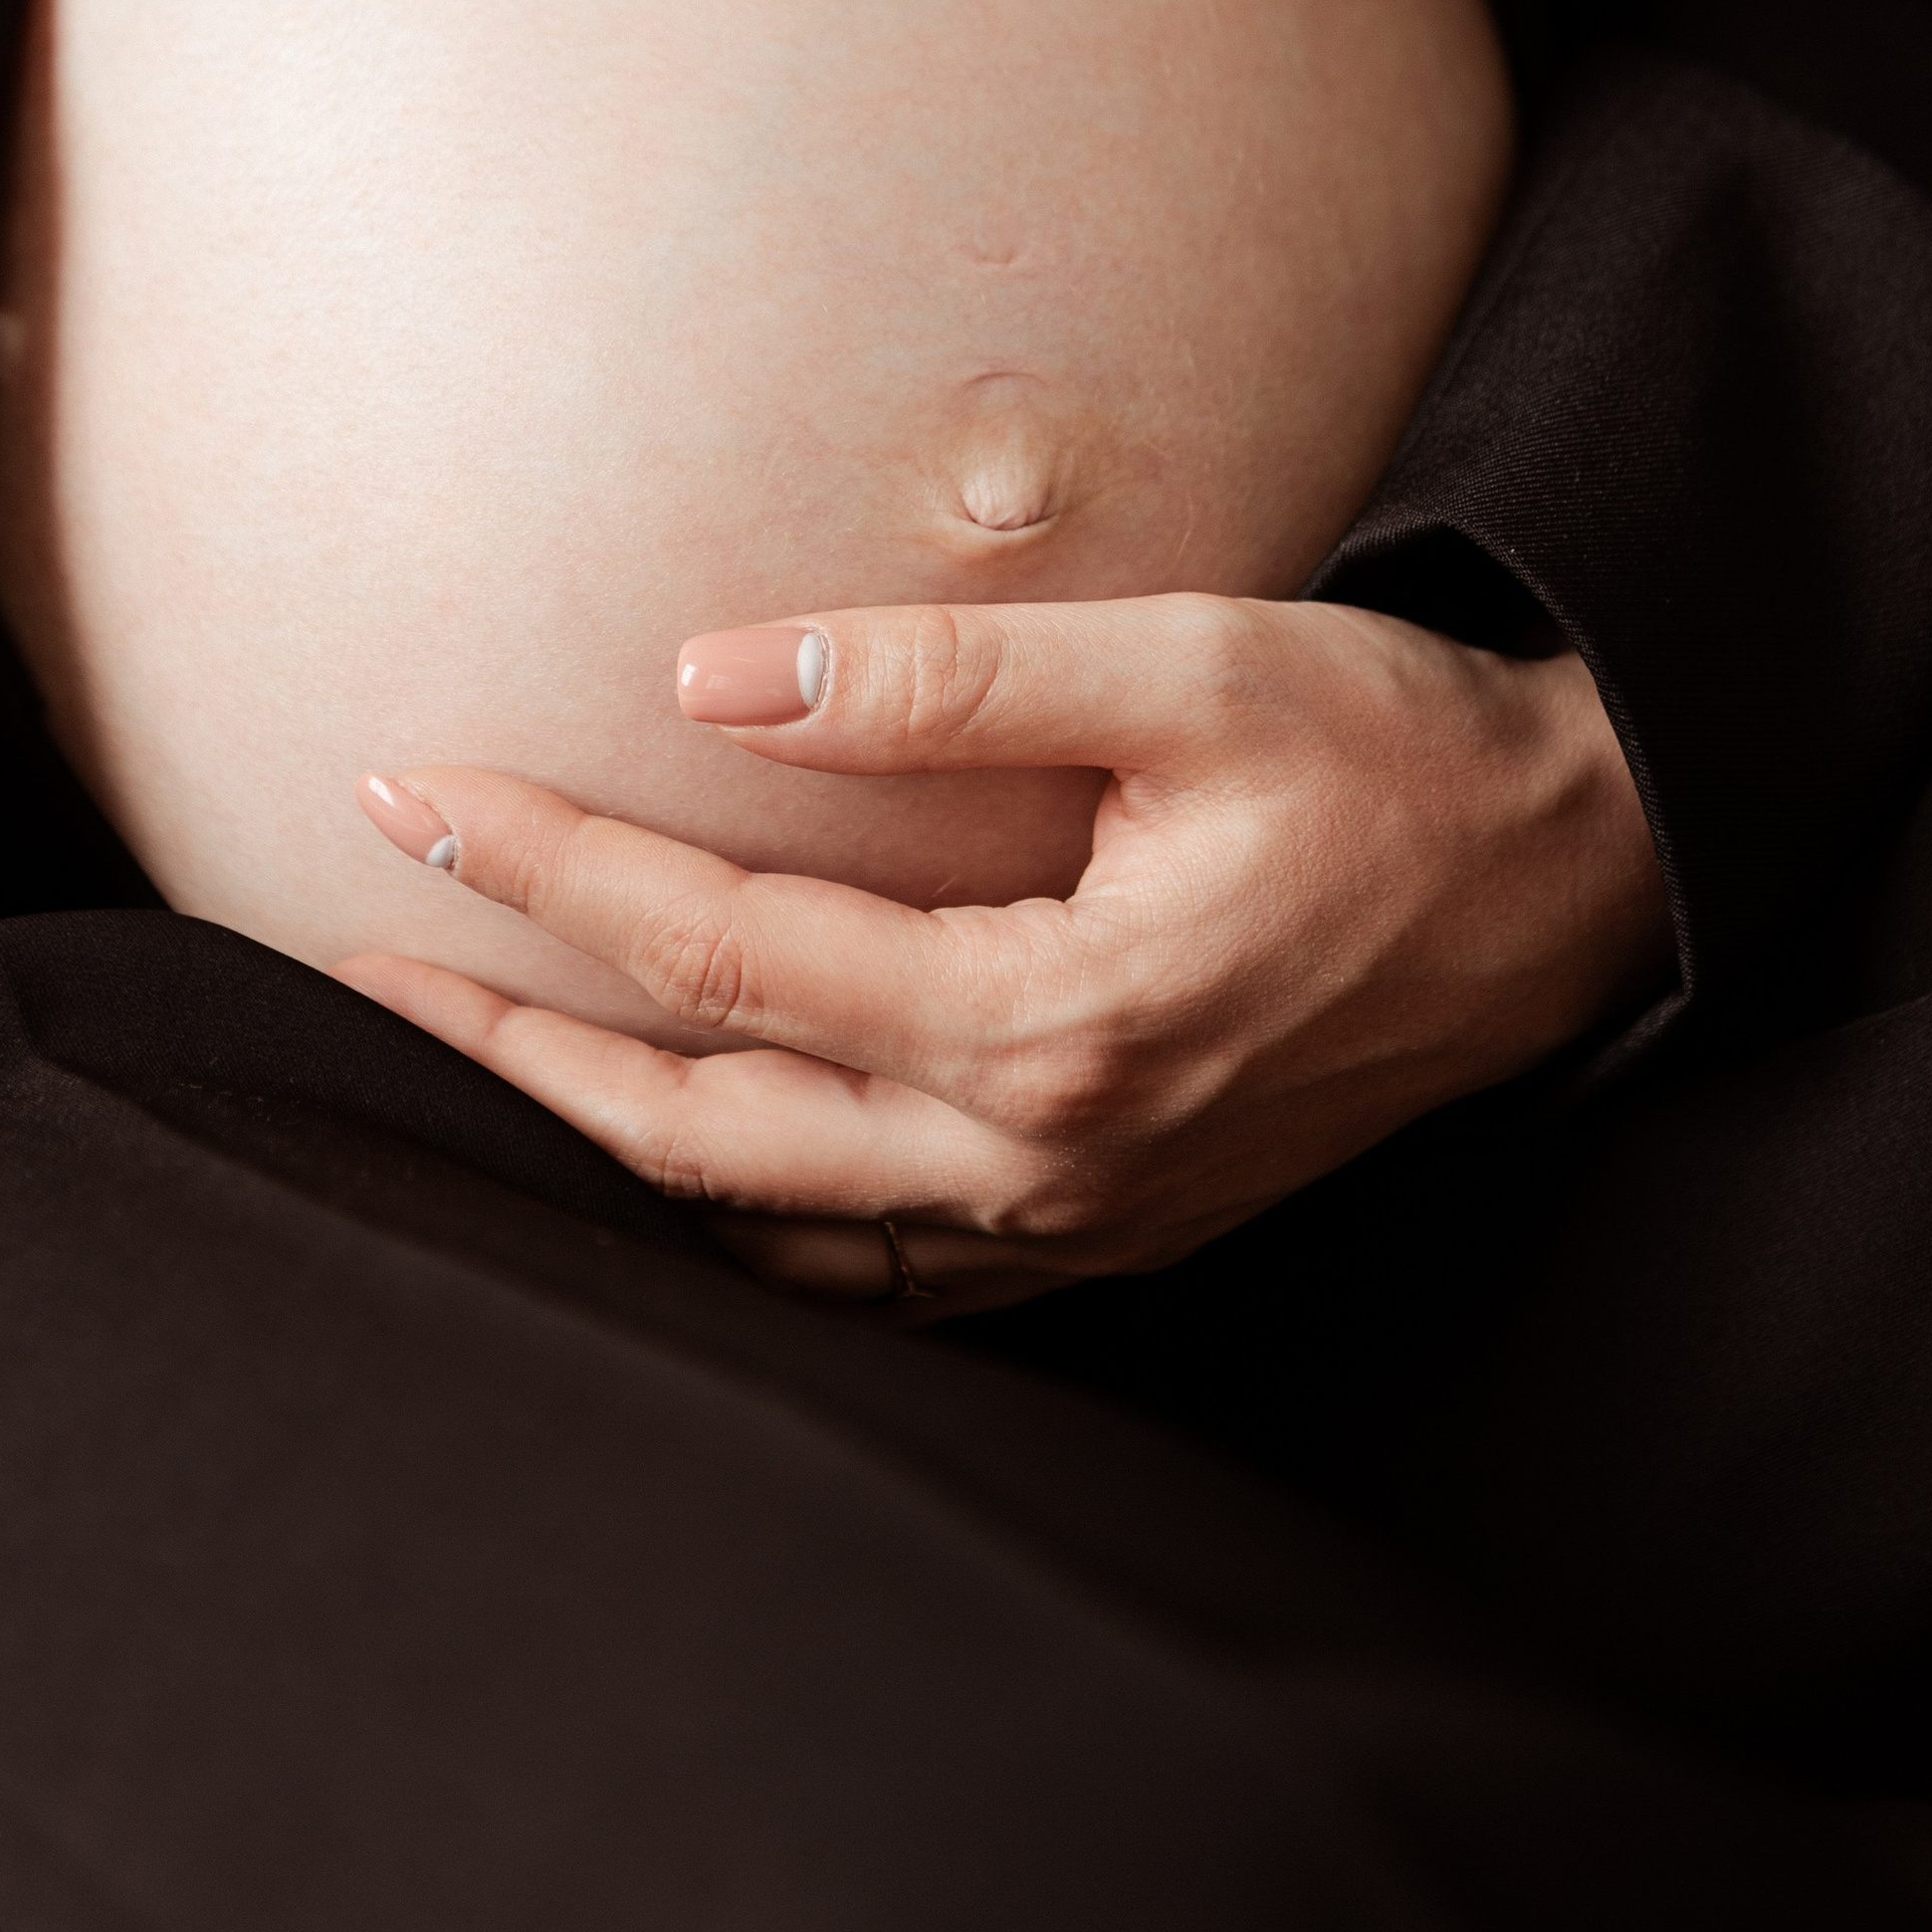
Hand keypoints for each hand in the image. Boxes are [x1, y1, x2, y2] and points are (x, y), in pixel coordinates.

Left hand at [340, 591, 1673, 1315]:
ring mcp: (1075, 1217)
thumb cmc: (1398, 750)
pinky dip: (740, 1216)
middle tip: (350, 953)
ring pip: (769, 1223)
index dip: (548, 872)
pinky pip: (873, 1265)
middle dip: (505, 1039)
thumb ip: (943, 682)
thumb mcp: (1193, 667)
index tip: (406, 793)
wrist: (1581, 878)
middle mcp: (1041, 1155)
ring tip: (463, 1046)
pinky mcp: (1111, 1223)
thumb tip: (709, 675)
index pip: (725, 952)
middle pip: (697, 1130)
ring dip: (598, 1139)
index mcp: (1051, 1020)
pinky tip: (670, 1162)